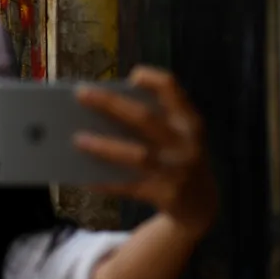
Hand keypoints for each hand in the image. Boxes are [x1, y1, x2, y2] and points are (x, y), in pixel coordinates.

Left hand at [74, 66, 216, 237]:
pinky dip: (105, 182)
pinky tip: (83, 178)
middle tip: (81, 94)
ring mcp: (177, 171)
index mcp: (189, 121)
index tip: (131, 75)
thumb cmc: (177, 157)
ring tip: (76, 139)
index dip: (152, 79)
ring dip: (105, 146)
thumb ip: (150, 120)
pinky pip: (128, 187)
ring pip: (137, 155)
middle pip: (145, 119)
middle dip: (111, 104)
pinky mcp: (164, 195)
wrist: (202, 203)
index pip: (174, 90)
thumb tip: (99, 111)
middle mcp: (186, 144)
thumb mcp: (177, 135)